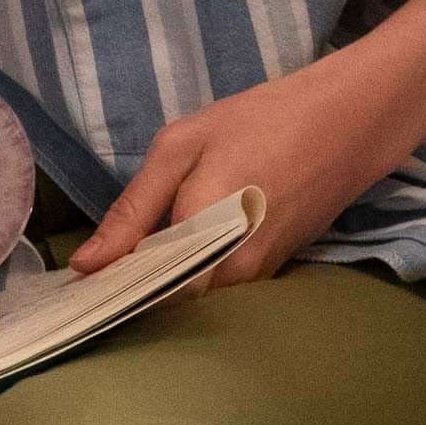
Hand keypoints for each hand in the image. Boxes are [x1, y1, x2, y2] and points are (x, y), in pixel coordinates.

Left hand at [68, 65, 384, 285]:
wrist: (350, 122)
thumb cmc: (261, 121)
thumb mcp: (183, 145)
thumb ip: (133, 208)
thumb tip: (86, 265)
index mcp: (201, 237)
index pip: (137, 292)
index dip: (105, 289)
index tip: (75, 284)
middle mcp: (231, 273)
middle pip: (166, 302)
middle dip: (134, 288)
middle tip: (102, 267)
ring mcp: (257, 278)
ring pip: (195, 298)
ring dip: (167, 280)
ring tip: (142, 251)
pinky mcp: (274, 273)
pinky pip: (221, 286)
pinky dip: (198, 273)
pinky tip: (187, 244)